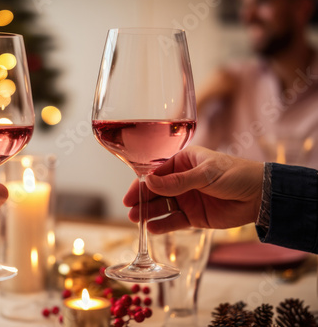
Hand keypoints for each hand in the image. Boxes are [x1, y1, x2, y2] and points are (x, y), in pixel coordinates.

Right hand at [123, 146, 263, 232]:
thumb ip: (177, 182)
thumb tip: (149, 183)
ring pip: (162, 206)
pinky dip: (163, 225)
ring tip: (136, 220)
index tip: (130, 194)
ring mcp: (187, 198)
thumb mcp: (205, 174)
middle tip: (130, 210)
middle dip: (142, 200)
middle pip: (156, 191)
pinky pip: (174, 221)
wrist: (260, 196)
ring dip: (149, 213)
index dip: (142, 184)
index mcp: (183, 162)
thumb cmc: (235, 175)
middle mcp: (182, 180)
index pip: (156, 173)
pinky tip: (152, 228)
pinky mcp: (194, 216)